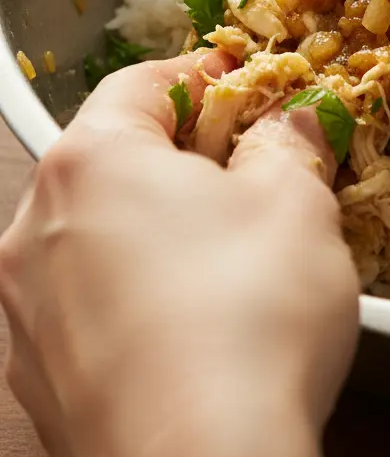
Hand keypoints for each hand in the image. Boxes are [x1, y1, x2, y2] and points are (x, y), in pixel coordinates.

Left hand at [0, 50, 358, 456]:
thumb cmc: (249, 318)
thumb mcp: (296, 199)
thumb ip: (289, 141)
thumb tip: (290, 125)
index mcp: (92, 162)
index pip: (142, 83)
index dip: (204, 77)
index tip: (247, 89)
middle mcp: (36, 229)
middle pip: (115, 158)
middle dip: (186, 156)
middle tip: (254, 171)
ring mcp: (27, 312)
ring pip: (101, 235)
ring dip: (161, 226)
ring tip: (234, 254)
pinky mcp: (41, 379)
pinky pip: (92, 305)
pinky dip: (140, 293)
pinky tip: (201, 321)